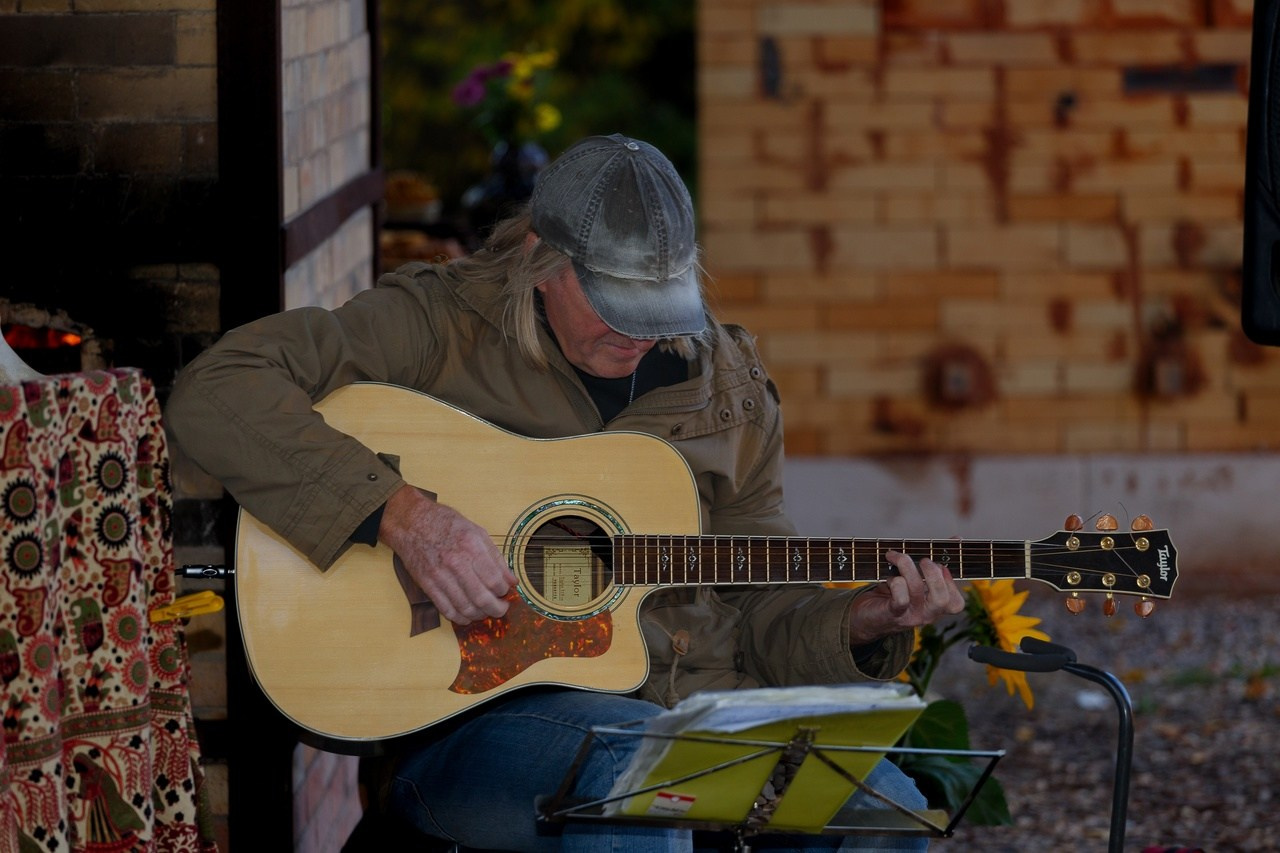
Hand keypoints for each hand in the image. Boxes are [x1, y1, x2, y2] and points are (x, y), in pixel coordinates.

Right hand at [378, 484, 515, 624]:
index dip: (504, 591)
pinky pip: (445, 609)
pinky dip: (459, 618)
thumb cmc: (446, 524)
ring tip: (485, 612)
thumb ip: (496, 557)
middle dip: (496, 609)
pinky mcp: (427, 585)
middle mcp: (456, 562)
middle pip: (482, 598)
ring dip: (479, 615)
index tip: (506, 591)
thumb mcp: (477, 532)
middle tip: (501, 609)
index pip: (495, 580)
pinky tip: (467, 616)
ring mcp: (440, 575)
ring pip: (465, 607)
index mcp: (472, 546)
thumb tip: (511, 580)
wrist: (411, 522)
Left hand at [847, 549, 965, 645]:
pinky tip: (888, 578)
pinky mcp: (891, 613)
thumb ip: (935, 562)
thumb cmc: (893, 593)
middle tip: (923, 560)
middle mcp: (925, 614)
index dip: (951, 582)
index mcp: (934, 607)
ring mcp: (909, 615)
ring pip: (917, 589)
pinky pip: (900, 598)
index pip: (956, 604)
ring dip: (906, 565)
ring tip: (894, 556)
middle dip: (933, 574)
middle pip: (942, 600)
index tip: (941, 565)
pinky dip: (895, 582)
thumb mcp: (915, 579)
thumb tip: (957, 539)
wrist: (864, 618)